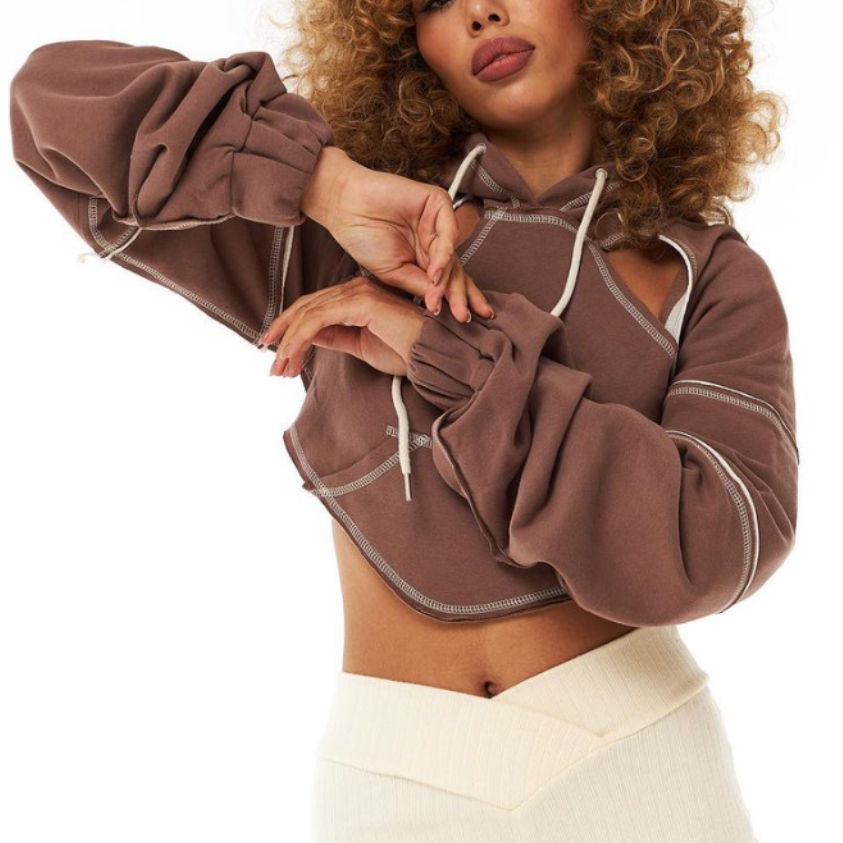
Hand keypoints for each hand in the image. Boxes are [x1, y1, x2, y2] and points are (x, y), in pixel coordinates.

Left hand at [258, 275, 426, 377]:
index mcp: (357, 297)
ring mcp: (358, 292)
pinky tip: (290, 355)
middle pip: (307, 307)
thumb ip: (336, 337)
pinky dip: (300, 338)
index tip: (279, 357)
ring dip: (289, 342)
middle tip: (272, 365)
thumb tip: (307, 337)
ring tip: (279, 367)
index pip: (316, 309)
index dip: (292, 331)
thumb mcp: (361, 346)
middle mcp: (356, 288)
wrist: (435, 356)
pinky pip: (319, 319)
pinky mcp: (361, 302)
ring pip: (309, 314)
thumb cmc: (408, 351)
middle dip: (284, 336)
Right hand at [305, 150, 493, 321]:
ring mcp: (438, 222)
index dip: (457, 300)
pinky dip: (443, 253)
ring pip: (453, 255)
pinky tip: (434, 271)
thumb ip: (419, 285)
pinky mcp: (437, 203)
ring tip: (437, 299)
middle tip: (463, 316)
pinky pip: (448, 231)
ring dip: (447, 279)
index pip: (448, 282)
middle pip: (457, 270)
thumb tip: (440, 304)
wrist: (346, 207)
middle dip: (460, 294)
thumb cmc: (364, 238)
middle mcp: (435, 241)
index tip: (462, 320)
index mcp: (426, 259)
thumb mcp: (393, 273)